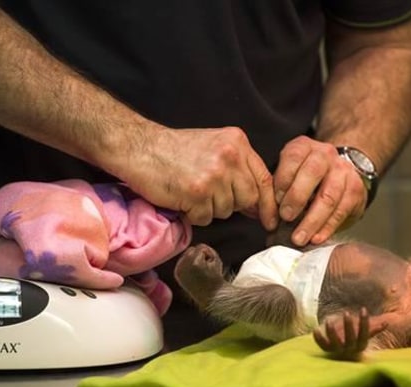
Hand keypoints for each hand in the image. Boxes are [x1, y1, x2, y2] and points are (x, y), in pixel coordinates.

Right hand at [121, 126, 278, 228]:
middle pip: (248, 199)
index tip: (270, 219)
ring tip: (190, 190)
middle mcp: (230, 157)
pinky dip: (193, 214)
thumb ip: (238, 168)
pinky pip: (205, 218)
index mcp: (237, 143)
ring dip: (208, 208)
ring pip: (226, 210)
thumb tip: (258, 205)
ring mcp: (214, 175)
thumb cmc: (174, 150)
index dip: (268, 204)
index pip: (264, 179)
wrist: (139, 147)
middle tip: (208, 195)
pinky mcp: (198, 193)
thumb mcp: (214, 146)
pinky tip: (182, 197)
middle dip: (231, 204)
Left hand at [273, 136, 366, 245]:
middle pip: (313, 173)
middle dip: (297, 198)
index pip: (293, 157)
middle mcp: (326, 154)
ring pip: (329, 196)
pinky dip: (327, 227)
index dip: (283, 180)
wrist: (337, 173)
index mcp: (304, 147)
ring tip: (299, 237)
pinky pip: (341, 211)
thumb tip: (267, 215)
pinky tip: (316, 237)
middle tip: (286, 218)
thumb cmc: (305, 177)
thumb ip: (278, 189)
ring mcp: (343, 171)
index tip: (276, 201)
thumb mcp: (288, 173)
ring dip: (312, 220)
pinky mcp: (356, 190)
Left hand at [313, 308, 386, 360]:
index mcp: (361, 345)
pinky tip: (315, 329)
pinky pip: (322, 346)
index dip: (365, 323)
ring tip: (329, 321)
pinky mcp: (327, 349)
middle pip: (350, 340)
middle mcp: (350, 350)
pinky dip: (318, 339)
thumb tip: (387, 323)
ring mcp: (338, 350)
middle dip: (349, 327)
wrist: (341, 352)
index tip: (364, 309)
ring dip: (332, 333)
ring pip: (335, 344)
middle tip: (347, 313)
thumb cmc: (355, 338)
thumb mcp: (364, 333)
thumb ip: (374, 328)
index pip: (364, 335)